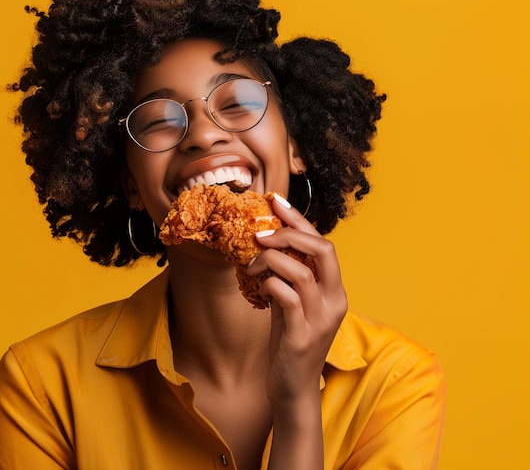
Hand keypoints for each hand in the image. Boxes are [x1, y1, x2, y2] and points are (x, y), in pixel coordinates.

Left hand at [247, 194, 347, 410]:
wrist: (291, 387)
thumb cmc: (290, 339)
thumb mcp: (293, 300)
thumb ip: (289, 274)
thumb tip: (268, 239)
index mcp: (335, 289)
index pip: (323, 243)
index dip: (299, 219)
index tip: (275, 201)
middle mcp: (335, 301)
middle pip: (323, 249)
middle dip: (288, 233)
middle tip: (260, 234)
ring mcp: (321, 318)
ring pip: (300, 270)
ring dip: (270, 260)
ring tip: (251, 265)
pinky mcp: (303, 336)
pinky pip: (285, 296)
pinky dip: (268, 284)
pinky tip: (259, 288)